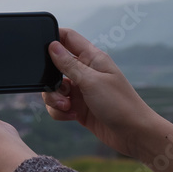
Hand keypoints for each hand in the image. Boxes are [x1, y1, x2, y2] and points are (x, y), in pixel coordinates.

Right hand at [42, 28, 160, 158]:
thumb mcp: (91, 81)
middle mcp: (85, 72)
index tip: (39, 48)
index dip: (53, 37)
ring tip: (67, 107)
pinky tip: (72, 117)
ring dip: (54, 98)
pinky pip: (58, 105)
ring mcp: (81, 90)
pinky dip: (59, 111)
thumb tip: (52, 45)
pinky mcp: (78, 107)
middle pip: (55, 66)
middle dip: (50, 79)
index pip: (68, 38)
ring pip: (54, 88)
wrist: (133, 134)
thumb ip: (69, 64)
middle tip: (60, 89)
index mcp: (92, 58)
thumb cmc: (120, 104)